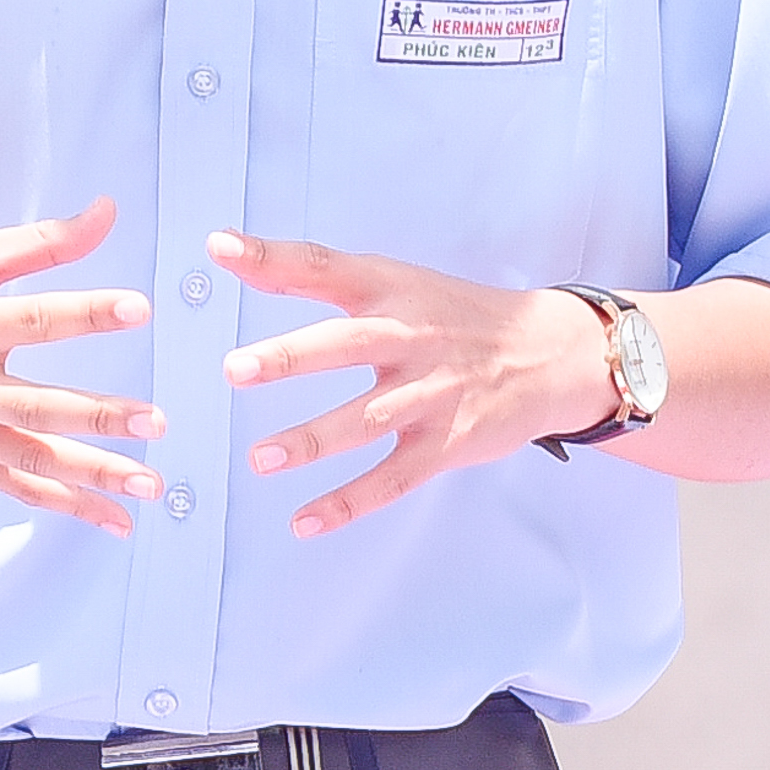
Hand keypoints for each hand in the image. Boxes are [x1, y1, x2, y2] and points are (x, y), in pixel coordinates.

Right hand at [0, 196, 162, 535]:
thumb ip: (38, 242)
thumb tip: (106, 213)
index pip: (33, 320)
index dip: (87, 312)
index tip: (139, 308)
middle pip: (37, 407)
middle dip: (100, 418)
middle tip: (157, 422)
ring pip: (32, 460)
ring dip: (95, 476)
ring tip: (149, 483)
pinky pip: (15, 486)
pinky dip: (65, 504)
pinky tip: (110, 516)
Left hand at [207, 231, 615, 536]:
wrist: (549, 354)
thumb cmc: (451, 316)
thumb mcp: (392, 282)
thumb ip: (311, 273)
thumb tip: (230, 254)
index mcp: (391, 289)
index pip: (325, 266)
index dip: (272, 256)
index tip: (220, 248)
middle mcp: (410, 338)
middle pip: (346, 346)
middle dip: (290, 357)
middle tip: (234, 370)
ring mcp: (431, 394)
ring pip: (365, 421)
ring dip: (310, 441)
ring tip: (260, 459)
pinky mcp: (447, 443)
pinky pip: (392, 478)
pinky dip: (349, 502)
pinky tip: (304, 521)